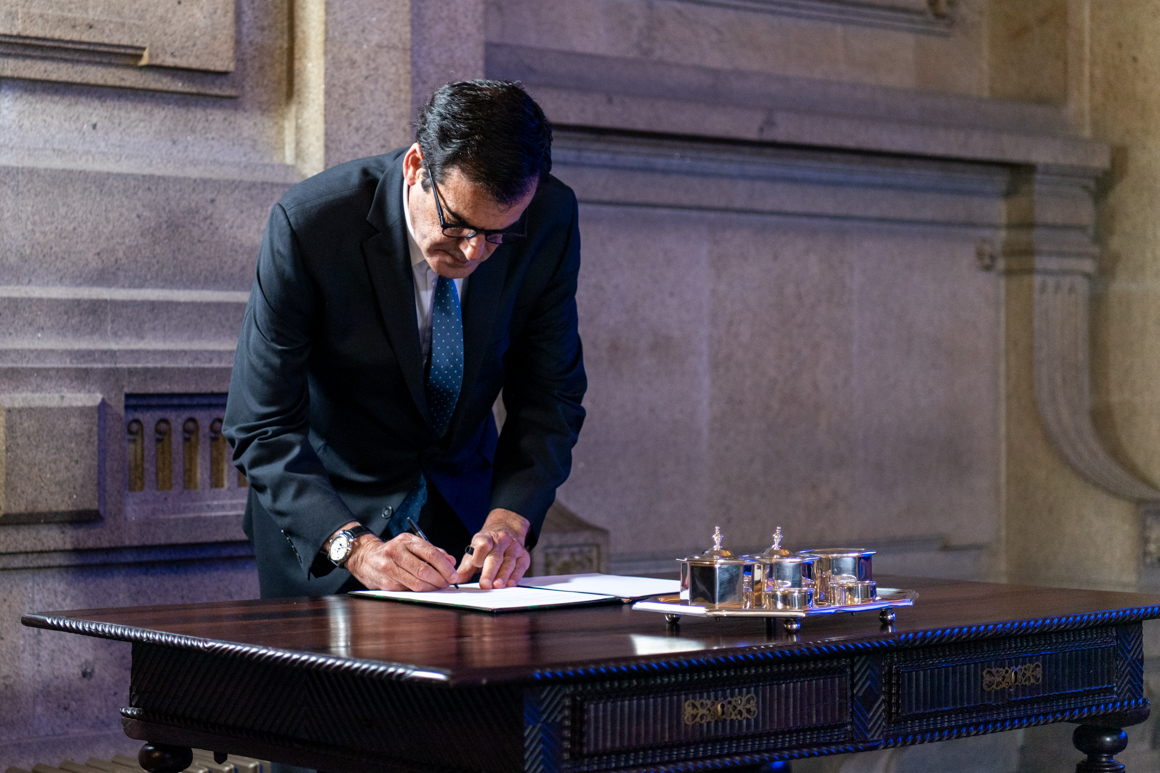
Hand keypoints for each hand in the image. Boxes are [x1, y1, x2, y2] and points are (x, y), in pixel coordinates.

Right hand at [343, 526, 459, 590]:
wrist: (365, 557)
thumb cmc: (393, 551)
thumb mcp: (412, 544)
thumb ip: (433, 551)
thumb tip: (451, 561)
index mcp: (406, 540)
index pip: (430, 553)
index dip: (445, 566)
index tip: (454, 575)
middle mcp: (396, 552)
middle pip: (424, 570)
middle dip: (440, 579)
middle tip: (447, 583)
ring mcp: (388, 568)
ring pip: (416, 583)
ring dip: (431, 588)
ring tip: (438, 587)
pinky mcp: (384, 583)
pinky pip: (407, 590)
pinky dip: (419, 592)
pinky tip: (424, 589)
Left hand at [456, 508, 530, 588]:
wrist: (506, 529)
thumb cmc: (487, 546)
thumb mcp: (474, 552)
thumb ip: (466, 567)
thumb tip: (455, 580)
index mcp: (486, 538)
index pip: (483, 545)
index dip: (479, 556)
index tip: (475, 566)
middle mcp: (501, 540)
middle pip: (495, 556)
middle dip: (490, 572)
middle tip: (485, 585)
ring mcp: (514, 547)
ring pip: (509, 561)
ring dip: (503, 575)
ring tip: (497, 586)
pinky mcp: (524, 555)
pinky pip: (521, 566)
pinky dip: (516, 576)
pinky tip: (510, 584)